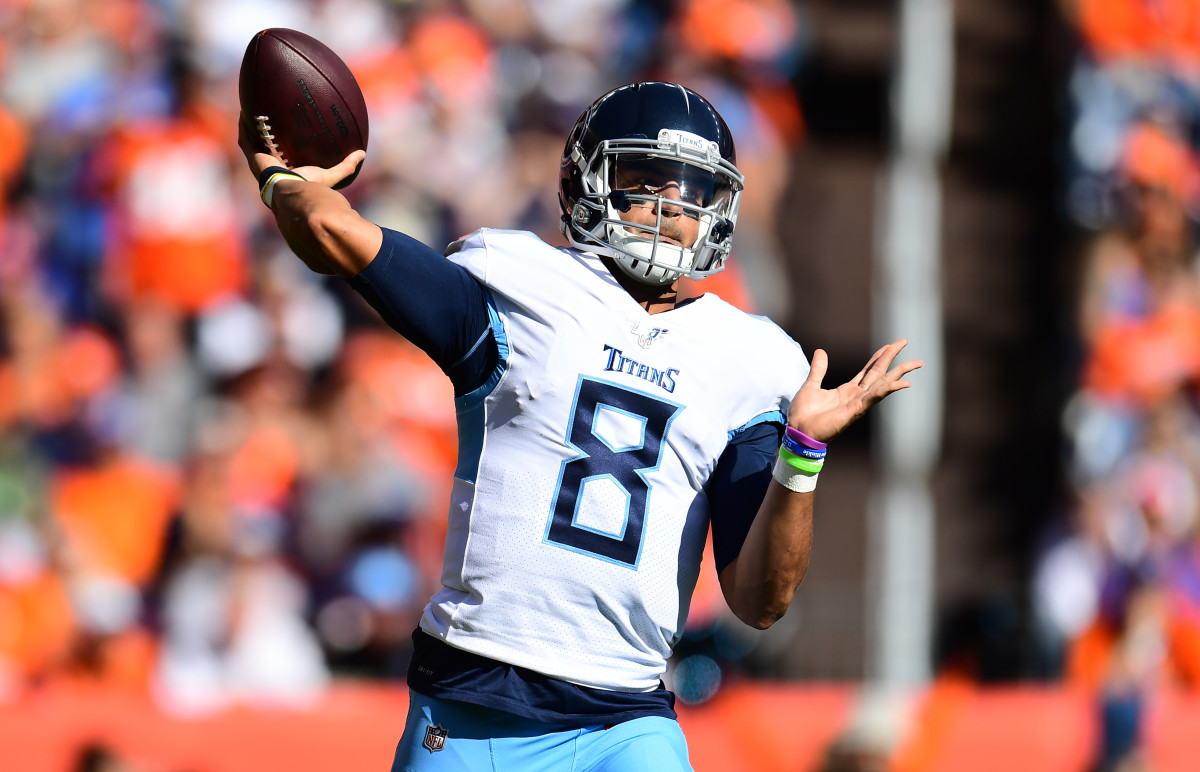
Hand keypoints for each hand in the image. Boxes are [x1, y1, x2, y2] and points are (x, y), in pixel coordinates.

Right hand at [237, 112, 364, 188]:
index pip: (282, 159)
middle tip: (267, 120)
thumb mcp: (331, 174)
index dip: (281, 148)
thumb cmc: (311, 187)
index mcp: (285, 173)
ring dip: (252, 128)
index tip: (284, 137)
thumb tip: (362, 154)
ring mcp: (260, 163)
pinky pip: (246, 139)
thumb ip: (347, 166)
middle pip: (265, 149)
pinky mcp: (253, 157)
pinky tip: (245, 111)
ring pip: (252, 142)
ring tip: (252, 112)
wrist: (294, 193)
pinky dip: (245, 126)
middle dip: (264, 136)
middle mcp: (270, 168)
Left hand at [787, 338, 921, 441]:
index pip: (868, 370)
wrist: (798, 430)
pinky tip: (901, 383)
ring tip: (916, 363)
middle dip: (892, 357)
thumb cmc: (804, 414)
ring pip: (882, 384)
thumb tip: (820, 351)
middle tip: (904, 341)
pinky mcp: (855, 411)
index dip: (879, 357)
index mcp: (847, 390)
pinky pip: (873, 397)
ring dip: (899, 373)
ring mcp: (858, 403)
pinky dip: (887, 389)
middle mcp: (856, 396)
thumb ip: (819, 369)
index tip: (889, 345)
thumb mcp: (811, 385)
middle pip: (879, 373)